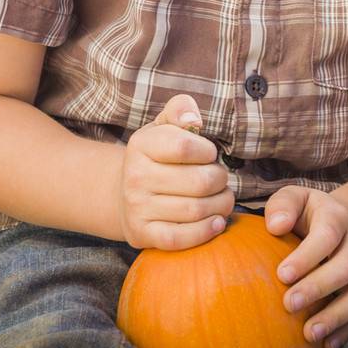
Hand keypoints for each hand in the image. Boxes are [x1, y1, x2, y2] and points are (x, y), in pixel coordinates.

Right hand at [119, 94, 233, 249]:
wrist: (124, 193)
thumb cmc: (157, 155)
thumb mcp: (164, 125)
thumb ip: (180, 109)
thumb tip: (194, 120)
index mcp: (140, 145)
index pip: (185, 146)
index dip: (207, 151)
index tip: (209, 153)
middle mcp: (134, 177)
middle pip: (198, 182)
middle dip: (220, 180)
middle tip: (221, 179)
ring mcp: (136, 208)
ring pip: (195, 210)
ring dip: (221, 205)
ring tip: (223, 198)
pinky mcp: (141, 234)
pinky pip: (179, 238)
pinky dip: (205, 232)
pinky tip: (217, 222)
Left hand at [264, 186, 347, 347]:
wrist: (347, 224)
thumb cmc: (310, 215)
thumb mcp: (296, 198)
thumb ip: (283, 205)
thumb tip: (276, 227)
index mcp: (338, 216)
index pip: (327, 234)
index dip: (307, 256)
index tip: (282, 275)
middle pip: (347, 266)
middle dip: (319, 287)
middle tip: (289, 304)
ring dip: (336, 316)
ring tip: (309, 333)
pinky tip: (328, 344)